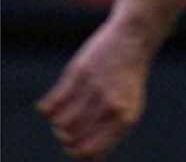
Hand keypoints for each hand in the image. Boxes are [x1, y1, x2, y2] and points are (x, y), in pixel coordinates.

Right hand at [37, 17, 151, 158]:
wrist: (135, 38)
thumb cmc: (128, 78)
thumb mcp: (129, 106)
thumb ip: (110, 131)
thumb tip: (86, 158)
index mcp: (126, 119)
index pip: (89, 152)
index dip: (74, 151)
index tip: (71, 143)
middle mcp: (111, 107)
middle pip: (70, 138)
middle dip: (63, 135)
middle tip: (65, 125)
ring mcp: (95, 90)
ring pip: (60, 123)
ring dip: (56, 121)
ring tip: (62, 112)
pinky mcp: (79, 74)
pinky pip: (51, 105)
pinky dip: (46, 108)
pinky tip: (50, 104)